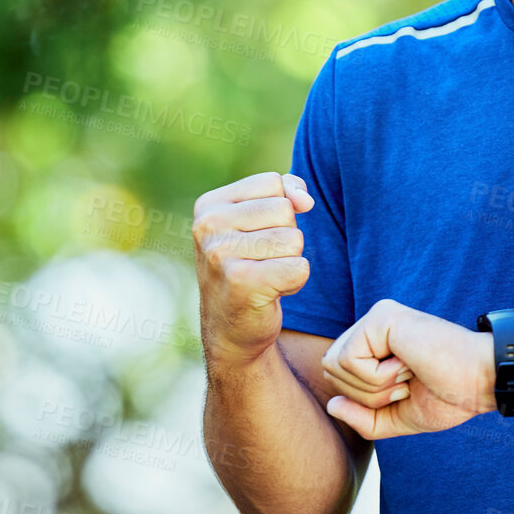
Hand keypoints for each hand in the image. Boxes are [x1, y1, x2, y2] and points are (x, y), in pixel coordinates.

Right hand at [194, 171, 314, 367]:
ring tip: (265, 276)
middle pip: (285, 210)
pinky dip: (294, 282)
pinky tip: (271, 292)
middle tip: (262, 261)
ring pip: (294, 240)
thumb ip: (285, 193)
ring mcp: (220, 254)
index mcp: (208, 204)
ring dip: (290, 261)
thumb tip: (305, 200)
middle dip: (286, 237)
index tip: (257, 236)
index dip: (280, 211)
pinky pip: (298, 268)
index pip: (273, 183)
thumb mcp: (258, 222)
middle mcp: (208, 225)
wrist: (231, 330)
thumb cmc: (250, 267)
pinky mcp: (241, 282)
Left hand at [320, 299, 494, 438]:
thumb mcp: (399, 417)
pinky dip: (378, 378)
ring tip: (408, 374)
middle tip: (405, 385)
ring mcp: (375, 317)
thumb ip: (364, 417)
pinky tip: (408, 365)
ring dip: (374, 387)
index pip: (337, 376)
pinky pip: (349, 360)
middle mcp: (371, 325)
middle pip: (330, 370)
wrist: (483, 380)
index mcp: (375, 344)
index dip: (364, 399)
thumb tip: (331, 405)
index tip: (403, 392)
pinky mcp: (380, 316)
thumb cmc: (449, 395)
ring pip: (336, 365)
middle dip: (366, 395)